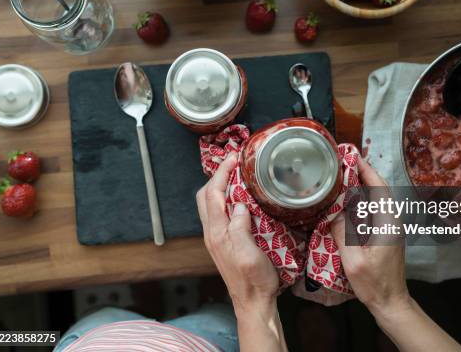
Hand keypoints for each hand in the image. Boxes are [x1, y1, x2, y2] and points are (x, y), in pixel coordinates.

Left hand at [196, 153, 278, 313]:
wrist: (252, 303)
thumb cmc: (254, 281)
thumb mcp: (250, 254)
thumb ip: (240, 228)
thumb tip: (238, 204)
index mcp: (218, 233)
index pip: (213, 194)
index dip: (222, 172)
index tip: (234, 158)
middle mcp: (212, 233)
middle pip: (205, 196)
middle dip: (217, 175)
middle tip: (234, 163)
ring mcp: (216, 238)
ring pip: (210, 204)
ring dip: (220, 186)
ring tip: (237, 175)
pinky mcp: (223, 242)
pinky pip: (218, 212)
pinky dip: (225, 198)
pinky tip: (239, 198)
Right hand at [332, 158, 460, 350]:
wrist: (391, 301)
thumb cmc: (373, 283)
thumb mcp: (353, 260)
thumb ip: (343, 234)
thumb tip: (333, 212)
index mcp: (387, 223)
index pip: (379, 188)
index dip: (366, 170)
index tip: (352, 156)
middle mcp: (392, 221)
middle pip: (380, 189)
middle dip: (363, 173)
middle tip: (343, 161)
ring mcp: (391, 227)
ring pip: (378, 198)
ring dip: (363, 184)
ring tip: (343, 175)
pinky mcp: (386, 233)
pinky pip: (375, 208)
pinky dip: (363, 198)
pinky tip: (348, 199)